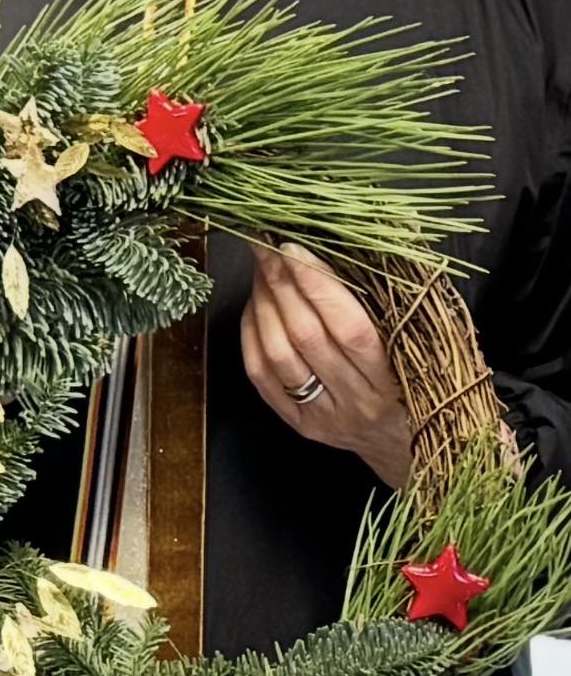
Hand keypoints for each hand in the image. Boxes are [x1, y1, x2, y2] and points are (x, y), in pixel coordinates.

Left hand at [241, 242, 412, 488]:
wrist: (403, 444)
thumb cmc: (417, 381)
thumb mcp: (423, 341)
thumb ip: (402, 293)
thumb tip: (384, 231)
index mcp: (392, 380)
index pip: (349, 328)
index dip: (318, 285)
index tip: (295, 248)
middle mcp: (355, 402)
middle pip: (306, 337)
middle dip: (282, 285)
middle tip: (267, 249)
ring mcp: (323, 417)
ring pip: (279, 355)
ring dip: (263, 306)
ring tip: (263, 272)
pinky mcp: (297, 425)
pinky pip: (261, 376)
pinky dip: (252, 335)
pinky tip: (255, 307)